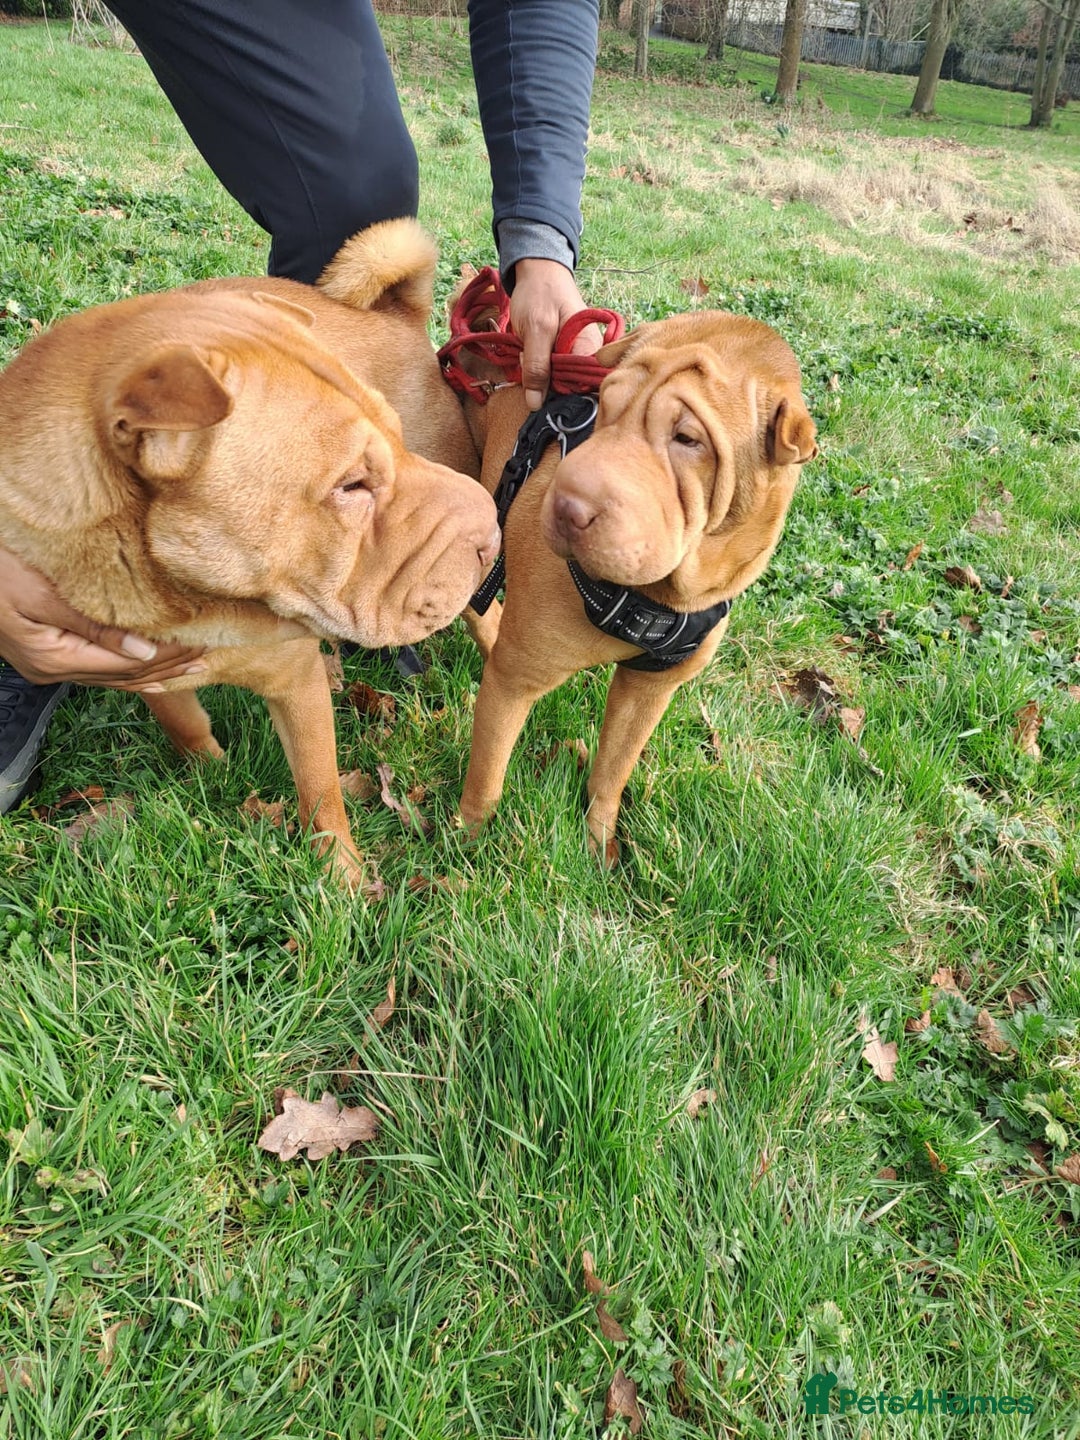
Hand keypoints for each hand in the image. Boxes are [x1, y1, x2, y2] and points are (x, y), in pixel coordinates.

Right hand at [0, 546, 204, 690]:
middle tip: (209, 655)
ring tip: (192, 664)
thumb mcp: (39, 592)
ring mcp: (45, 664)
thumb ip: (92, 624)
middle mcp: (51, 669)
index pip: (127, 664)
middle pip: (123, 675)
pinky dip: (127, 667)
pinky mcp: (43, 652)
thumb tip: (144, 649)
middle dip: (168, 666)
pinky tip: (148, 667)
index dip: (168, 656)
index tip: (202, 642)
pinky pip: (96, 666)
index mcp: (53, 657)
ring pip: (111, 675)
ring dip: (153, 670)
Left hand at [509, 257, 603, 410]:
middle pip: (570, 387)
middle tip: (527, 360)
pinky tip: (531, 354)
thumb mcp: (535, 330)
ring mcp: (578, 354)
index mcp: (590, 348)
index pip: (580, 386)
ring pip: (560, 381)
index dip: (558, 392)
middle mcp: (590, 354)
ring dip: (540, 374)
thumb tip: (535, 403)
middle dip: (546, 382)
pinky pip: (554, 371)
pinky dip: (540, 367)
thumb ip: (536, 366)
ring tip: (528, 352)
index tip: (537, 385)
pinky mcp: (566, 354)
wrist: (538, 272)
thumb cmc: (540, 293)